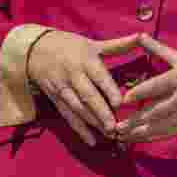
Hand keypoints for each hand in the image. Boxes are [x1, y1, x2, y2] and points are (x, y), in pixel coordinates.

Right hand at [27, 31, 141, 146]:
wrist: (34, 50)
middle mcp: (74, 76)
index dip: (108, 90)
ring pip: (77, 108)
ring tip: (107, 134)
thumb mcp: (93, 43)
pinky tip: (91, 140)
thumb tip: (142, 36)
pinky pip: (68, 116)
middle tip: (114, 126)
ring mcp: (63, 89)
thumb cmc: (71, 46)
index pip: (98, 76)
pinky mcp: (55, 99)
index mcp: (85, 60)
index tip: (119, 103)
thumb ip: (118, 45)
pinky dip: (79, 129)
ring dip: (92, 123)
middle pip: (87, 96)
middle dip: (100, 112)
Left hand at [115, 34, 176, 142]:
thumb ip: (158, 49)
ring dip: (140, 132)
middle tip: (116, 126)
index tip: (123, 100)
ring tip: (121, 136)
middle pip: (157, 110)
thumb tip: (139, 36)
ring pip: (161, 125)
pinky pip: (168, 132)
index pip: (158, 86)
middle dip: (135, 120)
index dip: (140, 93)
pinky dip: (152, 137)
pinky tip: (137, 139)